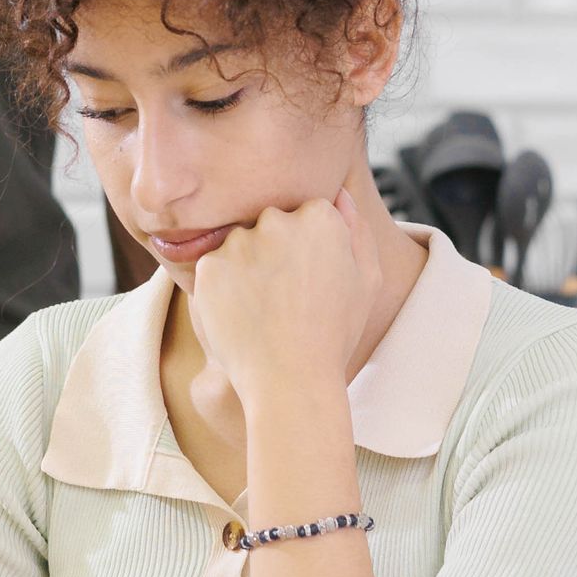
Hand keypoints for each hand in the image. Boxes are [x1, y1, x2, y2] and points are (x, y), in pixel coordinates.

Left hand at [189, 192, 378, 407]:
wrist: (290, 381)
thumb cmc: (333, 334)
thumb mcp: (367, 280)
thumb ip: (356, 229)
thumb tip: (338, 195)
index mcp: (320, 217)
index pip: (306, 212)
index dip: (307, 247)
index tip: (308, 278)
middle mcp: (278, 220)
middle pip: (269, 222)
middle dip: (274, 250)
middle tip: (284, 297)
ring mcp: (240, 242)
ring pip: (239, 243)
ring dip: (246, 266)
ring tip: (263, 309)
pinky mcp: (209, 266)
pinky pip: (214, 266)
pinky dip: (223, 288)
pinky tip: (242, 315)